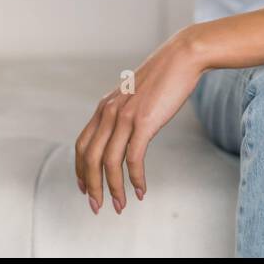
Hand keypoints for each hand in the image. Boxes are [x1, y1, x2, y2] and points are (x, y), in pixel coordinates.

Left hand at [74, 25, 204, 214]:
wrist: (183, 56)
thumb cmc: (165, 75)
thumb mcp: (136, 94)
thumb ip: (126, 111)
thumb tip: (128, 129)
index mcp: (105, 106)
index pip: (82, 144)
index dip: (80, 169)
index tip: (85, 188)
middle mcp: (109, 112)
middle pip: (90, 158)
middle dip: (92, 186)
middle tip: (97, 207)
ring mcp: (125, 116)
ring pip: (109, 163)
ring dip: (113, 188)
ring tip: (120, 205)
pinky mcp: (144, 122)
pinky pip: (133, 158)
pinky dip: (135, 179)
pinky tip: (141, 190)